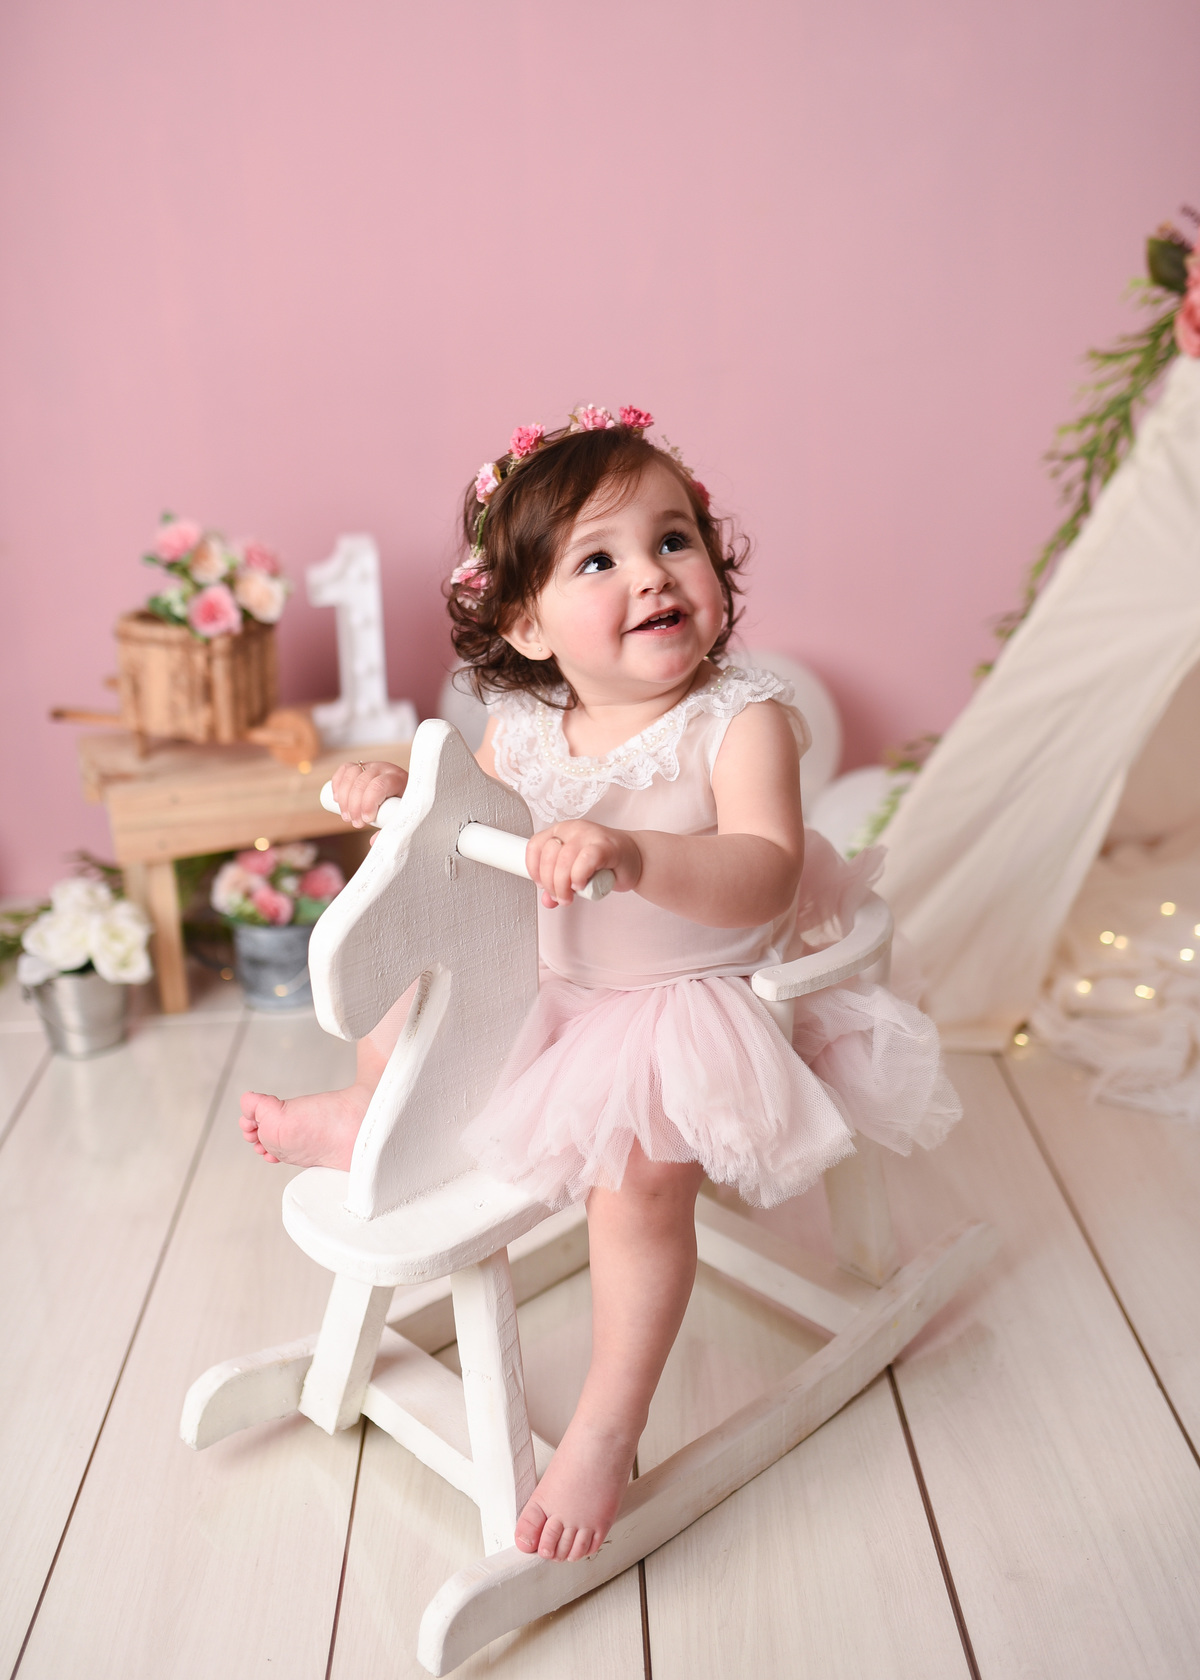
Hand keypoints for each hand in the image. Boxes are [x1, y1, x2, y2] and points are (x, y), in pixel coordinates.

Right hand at [330, 759, 408, 826]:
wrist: (404, 792)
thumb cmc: (402, 807)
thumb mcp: (401, 817)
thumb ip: (389, 830)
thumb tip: (373, 841)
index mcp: (398, 779)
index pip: (379, 786)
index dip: (368, 803)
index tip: (366, 820)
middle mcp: (384, 768)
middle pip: (362, 782)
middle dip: (354, 805)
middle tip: (355, 823)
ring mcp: (371, 765)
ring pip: (351, 774)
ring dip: (344, 798)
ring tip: (346, 816)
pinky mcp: (360, 766)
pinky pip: (345, 769)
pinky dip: (338, 783)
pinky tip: (337, 799)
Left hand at [525, 821, 641, 907]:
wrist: (637, 858)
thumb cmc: (606, 863)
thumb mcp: (576, 874)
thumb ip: (559, 886)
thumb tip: (547, 901)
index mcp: (561, 832)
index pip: (535, 846)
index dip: (534, 869)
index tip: (541, 885)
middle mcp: (573, 829)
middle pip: (548, 856)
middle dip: (550, 883)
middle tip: (560, 897)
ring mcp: (589, 835)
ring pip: (563, 860)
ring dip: (562, 885)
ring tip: (570, 896)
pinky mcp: (605, 845)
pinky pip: (584, 860)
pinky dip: (579, 876)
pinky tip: (581, 885)